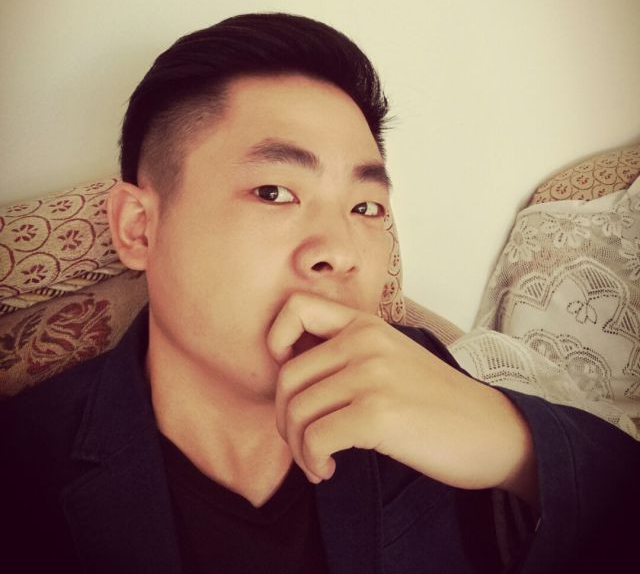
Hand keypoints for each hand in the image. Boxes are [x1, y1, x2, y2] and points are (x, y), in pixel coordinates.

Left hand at [268, 293, 537, 505]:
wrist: (492, 431)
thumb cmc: (435, 402)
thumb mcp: (391, 358)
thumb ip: (346, 355)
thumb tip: (287, 380)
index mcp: (365, 324)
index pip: (295, 307)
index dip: (275, 340)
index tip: (289, 377)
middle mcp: (365, 341)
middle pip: (287, 376)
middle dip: (284, 419)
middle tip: (304, 443)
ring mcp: (372, 374)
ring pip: (297, 411)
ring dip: (299, 448)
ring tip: (318, 462)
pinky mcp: (378, 414)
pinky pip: (316, 439)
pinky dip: (313, 461)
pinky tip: (329, 470)